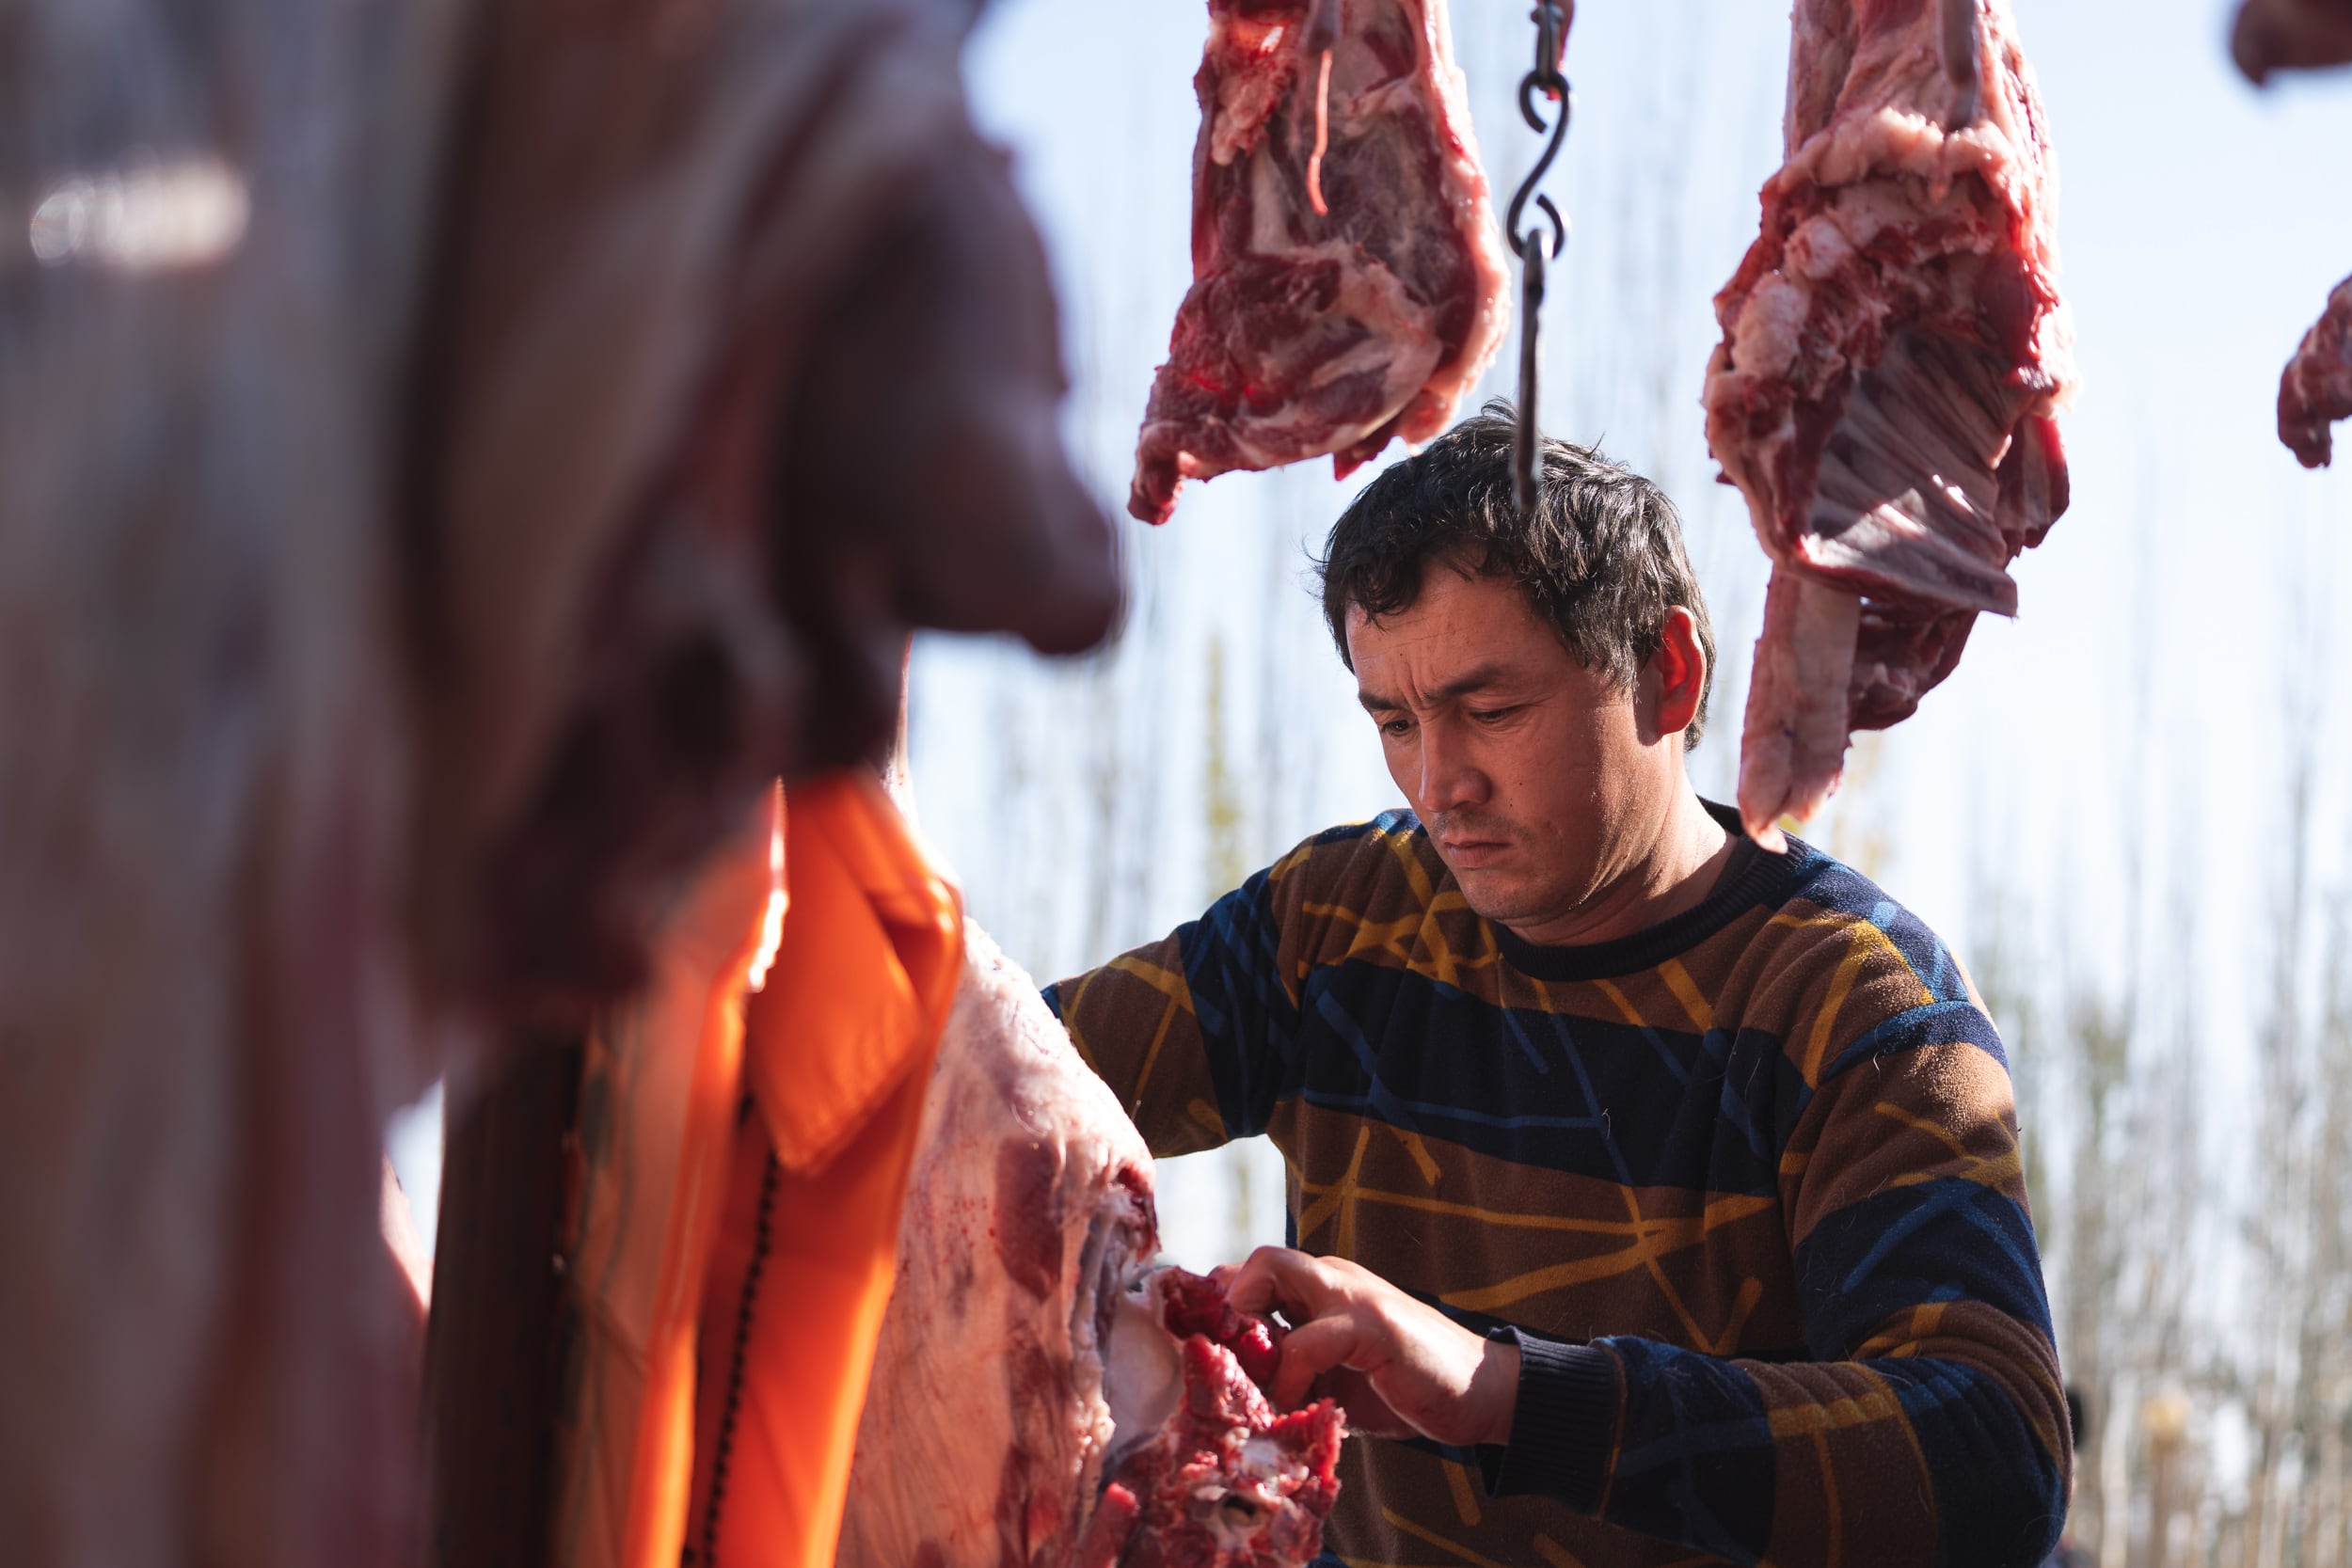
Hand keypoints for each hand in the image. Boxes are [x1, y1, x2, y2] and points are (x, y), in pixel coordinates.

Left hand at [1217, 1247, 1519, 1447]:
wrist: (1483, 1392)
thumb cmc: (1405, 1387)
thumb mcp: (1334, 1379)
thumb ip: (1292, 1373)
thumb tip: (1235, 1397)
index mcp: (1321, 1289)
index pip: (1252, 1276)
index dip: (1221, 1311)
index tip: (1210, 1358)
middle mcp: (1332, 1278)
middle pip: (1254, 1260)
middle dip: (1225, 1307)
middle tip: (1228, 1365)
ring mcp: (1352, 1295)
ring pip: (1270, 1270)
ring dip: (1247, 1331)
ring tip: (1252, 1384)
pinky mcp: (1372, 1325)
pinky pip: (1306, 1339)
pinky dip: (1288, 1376)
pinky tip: (1295, 1406)